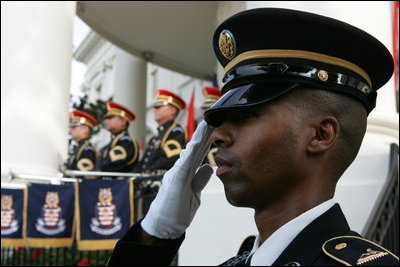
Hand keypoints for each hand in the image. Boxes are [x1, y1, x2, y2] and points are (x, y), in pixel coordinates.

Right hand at [141, 120, 213, 238]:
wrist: (163, 226)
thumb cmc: (176, 210)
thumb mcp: (194, 194)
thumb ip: (199, 180)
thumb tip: (208, 167)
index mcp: (187, 172)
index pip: (200, 153)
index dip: (207, 140)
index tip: (215, 127)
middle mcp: (181, 169)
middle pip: (195, 149)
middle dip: (204, 133)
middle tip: (213, 117)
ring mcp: (177, 174)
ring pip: (189, 153)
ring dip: (198, 138)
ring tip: (206, 124)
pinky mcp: (174, 182)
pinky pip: (183, 166)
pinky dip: (189, 154)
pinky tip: (195, 144)